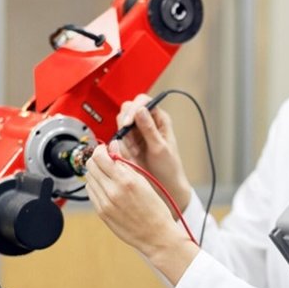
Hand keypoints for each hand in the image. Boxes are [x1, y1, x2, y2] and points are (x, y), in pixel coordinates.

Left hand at [85, 143, 197, 283]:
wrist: (156, 235)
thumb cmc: (155, 209)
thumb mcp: (144, 181)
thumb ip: (126, 163)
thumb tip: (114, 147)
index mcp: (126, 180)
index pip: (100, 156)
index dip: (101, 149)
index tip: (106, 149)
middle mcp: (112, 191)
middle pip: (91, 165)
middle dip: (97, 160)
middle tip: (107, 161)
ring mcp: (104, 203)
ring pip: (89, 178)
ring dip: (96, 173)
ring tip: (109, 176)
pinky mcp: (101, 212)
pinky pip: (91, 192)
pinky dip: (97, 186)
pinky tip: (108, 188)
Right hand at [113, 93, 191, 210]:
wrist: (165, 186)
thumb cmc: (169, 168)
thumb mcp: (160, 148)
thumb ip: (149, 129)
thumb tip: (140, 109)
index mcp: (160, 119)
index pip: (143, 101)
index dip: (134, 108)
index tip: (128, 122)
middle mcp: (148, 123)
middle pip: (129, 109)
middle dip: (125, 120)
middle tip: (125, 134)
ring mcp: (138, 132)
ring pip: (122, 122)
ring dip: (123, 133)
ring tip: (132, 148)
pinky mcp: (130, 143)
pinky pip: (119, 137)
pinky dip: (120, 143)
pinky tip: (128, 152)